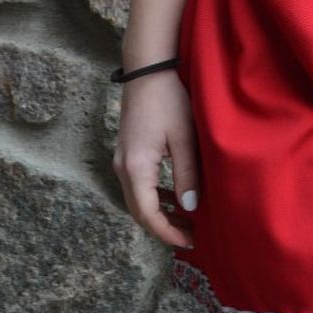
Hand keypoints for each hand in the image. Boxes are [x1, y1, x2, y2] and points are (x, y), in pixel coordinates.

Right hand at [111, 70, 198, 249]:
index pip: (148, 214)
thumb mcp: (183, 137)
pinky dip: (154, 197)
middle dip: (163, 227)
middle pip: (138, 212)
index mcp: (136, 168)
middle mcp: (122, 168)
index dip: (168, 232)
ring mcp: (121, 160)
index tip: (190, 241)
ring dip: (158, 213)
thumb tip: (190, 207)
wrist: (147, 71)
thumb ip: (187, 174)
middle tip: (190, 236)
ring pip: (137, 200)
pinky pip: (137, 185)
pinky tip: (173, 196)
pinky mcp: (126, 152)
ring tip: (185, 220)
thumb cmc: (168, 100)